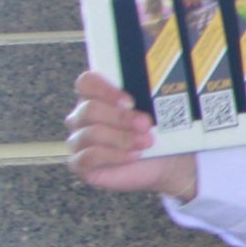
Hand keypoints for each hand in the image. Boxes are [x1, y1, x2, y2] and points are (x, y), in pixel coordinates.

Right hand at [65, 70, 197, 200]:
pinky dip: (114, 156)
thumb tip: (159, 86)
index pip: (87, 83)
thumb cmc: (159, 131)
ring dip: (121, 138)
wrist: (166, 161)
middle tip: (145, 123)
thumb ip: (151, 95)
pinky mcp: (80, 164)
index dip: (104, 89)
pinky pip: (88, 157)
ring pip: (90, 134)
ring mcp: (79, 141)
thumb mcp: (159, 110)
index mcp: (98, 96)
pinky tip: (134, 155)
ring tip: (147, 142)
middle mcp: (83, 117)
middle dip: (120, 117)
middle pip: (89, 109)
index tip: (130, 101)